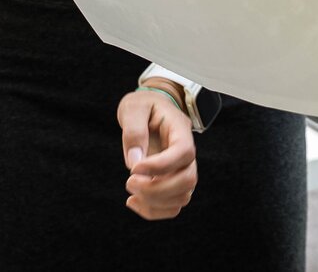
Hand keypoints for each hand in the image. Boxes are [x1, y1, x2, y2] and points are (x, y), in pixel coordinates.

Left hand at [116, 87, 197, 218]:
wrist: (150, 110)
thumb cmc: (143, 106)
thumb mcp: (134, 108)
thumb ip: (134, 131)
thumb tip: (135, 162)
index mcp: (180, 130)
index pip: (183, 153)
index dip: (160, 166)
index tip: (134, 168)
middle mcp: (186, 153)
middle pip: (188, 180)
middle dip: (157, 189)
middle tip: (129, 182)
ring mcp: (182, 169)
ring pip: (183, 197)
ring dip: (155, 202)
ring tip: (131, 192)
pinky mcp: (173, 183)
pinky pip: (173, 206)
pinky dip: (154, 211)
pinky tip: (133, 201)